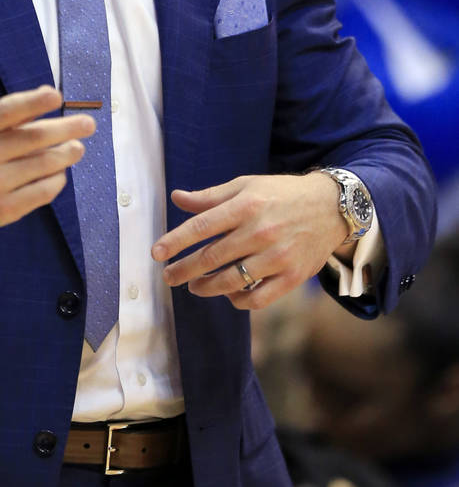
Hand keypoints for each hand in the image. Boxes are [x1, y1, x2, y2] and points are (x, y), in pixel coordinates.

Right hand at [0, 85, 94, 231]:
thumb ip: (15, 112)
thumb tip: (49, 93)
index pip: (8, 111)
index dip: (34, 102)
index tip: (57, 96)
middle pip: (35, 138)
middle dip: (67, 129)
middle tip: (88, 124)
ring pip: (44, 165)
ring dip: (67, 154)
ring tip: (77, 149)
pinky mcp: (3, 210)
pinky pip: (43, 191)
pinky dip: (58, 179)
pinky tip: (59, 172)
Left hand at [152, 172, 347, 308]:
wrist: (331, 207)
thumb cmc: (281, 194)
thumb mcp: (246, 186)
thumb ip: (210, 196)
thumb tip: (176, 198)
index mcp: (246, 205)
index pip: (202, 226)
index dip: (176, 241)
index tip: (156, 253)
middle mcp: (261, 232)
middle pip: (211, 257)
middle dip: (184, 270)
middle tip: (168, 276)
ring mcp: (278, 257)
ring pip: (231, 281)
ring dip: (206, 287)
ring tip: (193, 286)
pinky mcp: (293, 277)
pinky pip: (258, 299)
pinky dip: (238, 300)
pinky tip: (228, 294)